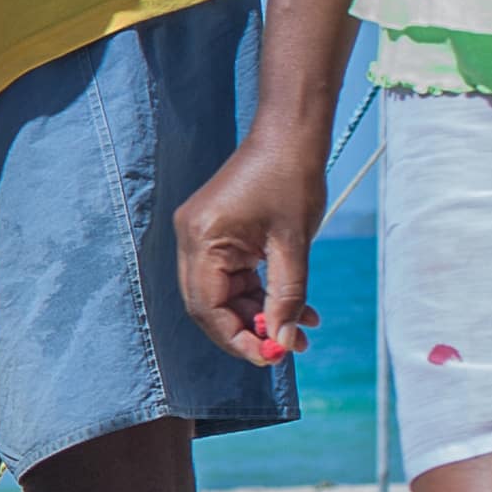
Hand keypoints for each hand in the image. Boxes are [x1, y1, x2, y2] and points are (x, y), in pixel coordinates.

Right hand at [169, 127, 330, 366]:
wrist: (289, 135)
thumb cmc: (291, 179)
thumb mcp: (294, 245)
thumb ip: (287, 296)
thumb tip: (282, 340)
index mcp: (202, 239)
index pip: (207, 307)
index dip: (237, 338)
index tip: (271, 356)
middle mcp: (191, 239)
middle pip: (208, 306)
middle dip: (247, 331)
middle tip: (286, 348)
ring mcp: (200, 235)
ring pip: (222, 294)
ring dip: (258, 314)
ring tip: (301, 329)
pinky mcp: (214, 233)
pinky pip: (231, 276)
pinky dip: (259, 294)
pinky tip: (294, 305)